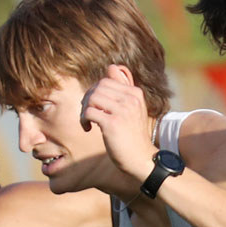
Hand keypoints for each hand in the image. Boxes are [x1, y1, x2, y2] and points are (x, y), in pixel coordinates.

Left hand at [80, 64, 158, 182]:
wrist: (141, 159)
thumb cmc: (133, 135)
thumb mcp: (132, 108)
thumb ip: (124, 88)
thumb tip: (112, 67)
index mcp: (135, 93)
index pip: (107, 79)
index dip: (96, 90)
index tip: (96, 104)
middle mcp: (131, 99)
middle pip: (98, 87)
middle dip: (88, 98)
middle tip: (88, 113)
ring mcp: (122, 110)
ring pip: (92, 97)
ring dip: (84, 109)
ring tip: (87, 121)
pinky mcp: (112, 123)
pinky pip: (89, 112)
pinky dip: (84, 120)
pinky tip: (88, 128)